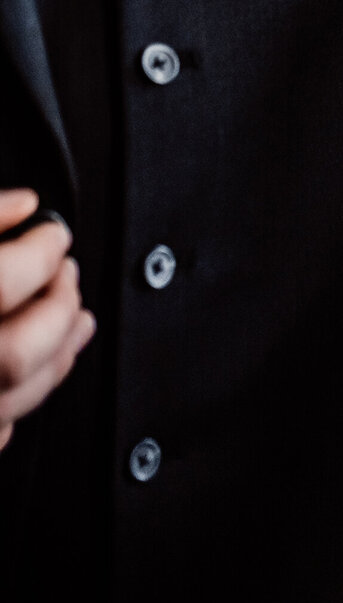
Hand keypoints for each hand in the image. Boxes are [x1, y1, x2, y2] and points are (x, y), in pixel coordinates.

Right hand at [0, 189, 94, 453]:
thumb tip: (25, 203)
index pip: (4, 280)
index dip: (42, 251)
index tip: (54, 231)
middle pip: (18, 351)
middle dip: (57, 307)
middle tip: (65, 272)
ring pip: (14, 398)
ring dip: (58, 353)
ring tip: (75, 316)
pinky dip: (25, 397)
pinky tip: (36, 371)